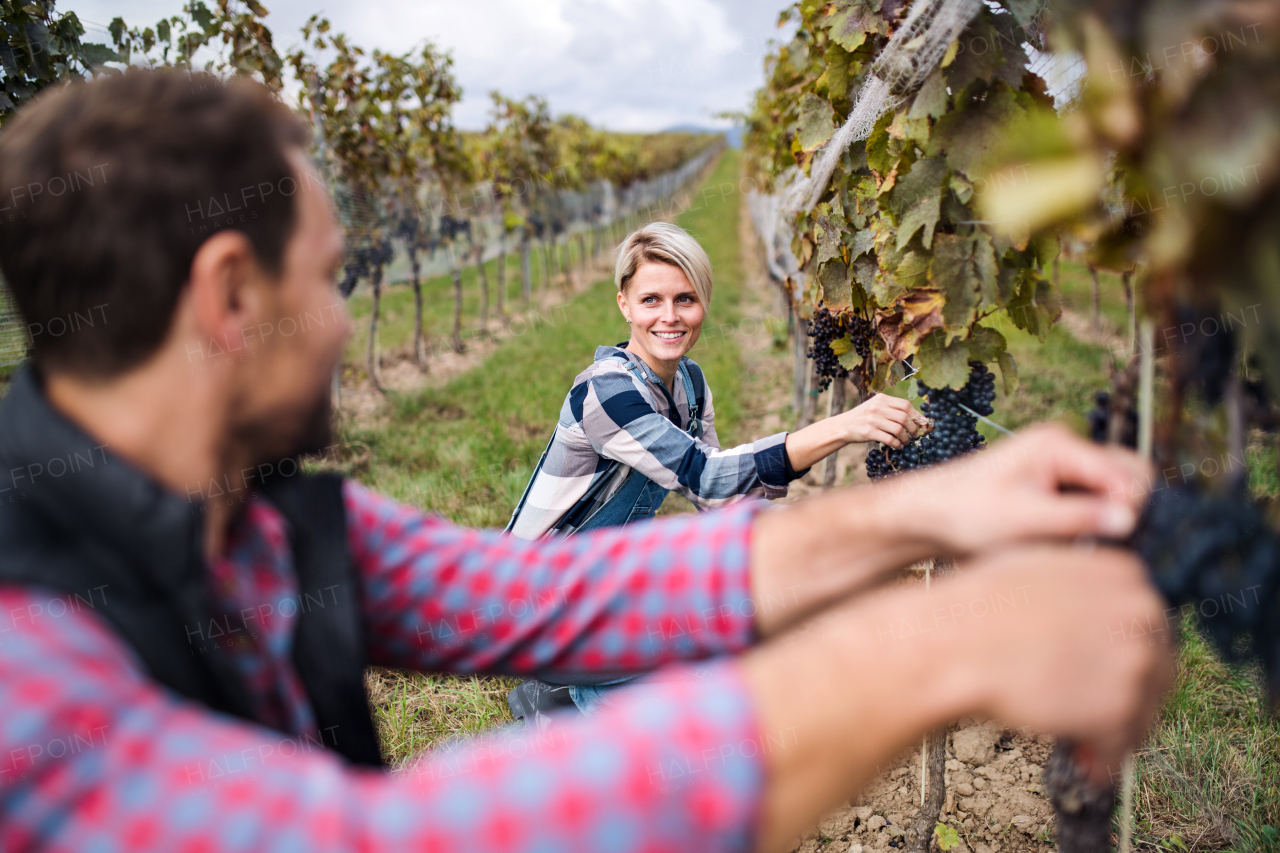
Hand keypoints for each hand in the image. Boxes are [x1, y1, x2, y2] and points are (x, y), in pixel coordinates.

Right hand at [837, 393, 927, 448]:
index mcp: (881, 398)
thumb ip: (892, 409)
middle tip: (915, 435)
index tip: (922, 423)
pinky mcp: (869, 432)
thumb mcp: (876, 407)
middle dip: (913, 428)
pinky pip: (889, 439)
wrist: (844, 425)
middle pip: (904, 418)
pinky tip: (898, 446)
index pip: (905, 405)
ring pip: (898, 429)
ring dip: (906, 438)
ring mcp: (873, 420)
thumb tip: (917, 418)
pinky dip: (897, 444)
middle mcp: (878, 407)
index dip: (917, 415)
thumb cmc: (864, 417)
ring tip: (906, 441)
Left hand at [886, 423, 1152, 554]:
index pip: (1127, 472)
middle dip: (1127, 509)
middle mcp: (1065, 447)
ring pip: (1114, 489)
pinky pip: (1093, 499)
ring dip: (1110, 516)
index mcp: (1059, 445)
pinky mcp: (1054, 483)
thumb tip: (1130, 519)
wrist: (927, 514)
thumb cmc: (966, 513)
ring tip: (1086, 544)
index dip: (1132, 509)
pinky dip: (1093, 520)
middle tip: (1106, 544)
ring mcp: (1060, 464)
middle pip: (1129, 475)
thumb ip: (1077, 518)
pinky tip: (1074, 542)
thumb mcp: (1023, 520)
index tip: (1122, 541)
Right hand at [945, 544, 1171, 781]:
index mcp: (1124, 573)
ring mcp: (1135, 661)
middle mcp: (1142, 613)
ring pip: (1145, 707)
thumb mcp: (1039, 563)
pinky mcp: (1119, 708)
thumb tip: (1091, 601)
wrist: (958, 641)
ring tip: (1088, 742)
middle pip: (1156, 665)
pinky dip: (1106, 758)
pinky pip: (1123, 742)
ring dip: (1120, 728)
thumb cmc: (981, 605)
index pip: (1148, 621)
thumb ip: (1081, 577)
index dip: (1125, 652)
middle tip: (1099, 712)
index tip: (1109, 671)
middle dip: (1129, 693)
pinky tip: (1086, 763)